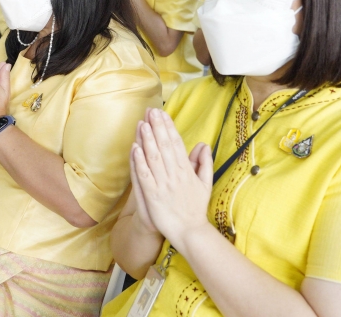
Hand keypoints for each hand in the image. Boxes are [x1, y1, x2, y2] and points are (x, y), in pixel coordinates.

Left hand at [130, 108, 212, 249]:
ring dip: (147, 138)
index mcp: (187, 170)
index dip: (168, 127)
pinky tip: (135, 147)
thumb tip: (203, 145)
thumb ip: (204, 163)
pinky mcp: (152, 195)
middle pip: (164, 146)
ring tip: (142, 123)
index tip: (162, 113)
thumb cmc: (195, 208)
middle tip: (151, 110)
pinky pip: (144, 175)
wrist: (189, 231)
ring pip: (153, 157)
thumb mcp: (205, 184)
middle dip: (157, 126)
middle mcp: (175, 174)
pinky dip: (139, 161)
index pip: (176, 143)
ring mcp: (163, 184)